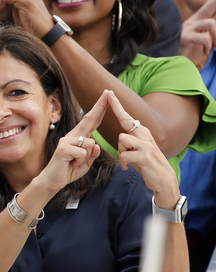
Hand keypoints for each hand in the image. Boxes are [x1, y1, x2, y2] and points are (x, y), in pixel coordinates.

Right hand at [36, 90, 109, 194]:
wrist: (52, 181)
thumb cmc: (68, 170)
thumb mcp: (86, 163)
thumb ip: (92, 153)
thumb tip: (95, 144)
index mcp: (78, 138)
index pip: (92, 121)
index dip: (100, 109)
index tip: (106, 97)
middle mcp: (72, 136)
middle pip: (89, 119)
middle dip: (100, 106)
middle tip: (108, 92)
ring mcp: (67, 141)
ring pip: (90, 143)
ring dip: (87, 157)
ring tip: (75, 163)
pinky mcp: (63, 148)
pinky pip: (83, 153)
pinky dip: (81, 162)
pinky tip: (71, 164)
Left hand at [107, 90, 179, 208]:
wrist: (162, 179)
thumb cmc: (146, 163)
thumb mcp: (137, 149)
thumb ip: (130, 141)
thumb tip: (121, 136)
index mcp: (141, 132)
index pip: (127, 117)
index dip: (117, 105)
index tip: (109, 92)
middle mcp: (144, 135)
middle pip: (124, 120)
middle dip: (116, 108)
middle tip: (109, 93)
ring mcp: (145, 144)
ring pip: (121, 139)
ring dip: (120, 152)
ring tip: (127, 160)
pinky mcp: (144, 155)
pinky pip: (124, 154)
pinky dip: (123, 162)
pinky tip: (128, 167)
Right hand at [179, 0, 215, 68]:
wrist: (168, 61)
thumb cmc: (185, 52)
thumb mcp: (199, 42)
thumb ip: (209, 36)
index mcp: (196, 21)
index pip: (208, 7)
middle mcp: (191, 22)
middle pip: (211, 15)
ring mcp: (187, 29)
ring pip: (210, 23)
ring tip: (214, 47)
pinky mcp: (184, 37)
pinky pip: (204, 37)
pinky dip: (208, 45)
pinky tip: (205, 51)